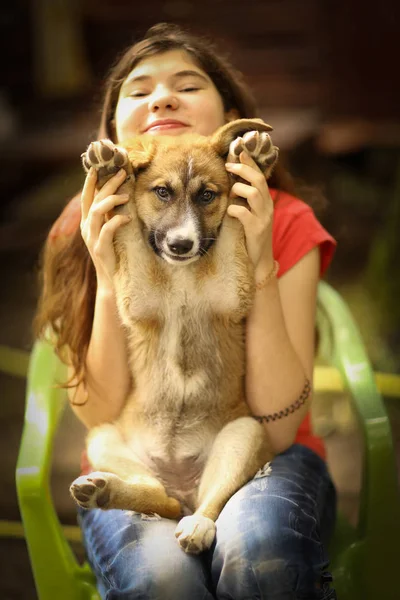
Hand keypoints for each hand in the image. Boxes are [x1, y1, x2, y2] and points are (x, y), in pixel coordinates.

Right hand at [80, 167, 130, 287]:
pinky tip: (128, 217)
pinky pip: (106, 230)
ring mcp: (92, 238)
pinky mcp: (100, 248)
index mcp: (87, 222)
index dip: (90, 182)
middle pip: (94, 200)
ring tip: (126, 195)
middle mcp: (87, 228)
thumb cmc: (114, 253)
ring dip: (112, 200)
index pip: (87, 197)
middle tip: (122, 174)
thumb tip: (118, 196)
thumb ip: (109, 216)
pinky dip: (117, 221)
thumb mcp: (109, 232)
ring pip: (97, 212)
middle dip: (108, 184)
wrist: (111, 278)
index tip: (98, 167)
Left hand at [225, 151, 273, 274]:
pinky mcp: (256, 230)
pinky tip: (229, 213)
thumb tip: (232, 182)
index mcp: (265, 201)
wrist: (257, 261)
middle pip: (259, 180)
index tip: (239, 150)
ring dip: (238, 190)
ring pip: (253, 193)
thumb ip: (244, 199)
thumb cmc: (249, 236)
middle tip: (228, 165)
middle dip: (243, 169)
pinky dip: (234, 210)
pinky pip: (244, 214)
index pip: (260, 175)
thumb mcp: (249, 214)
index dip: (250, 162)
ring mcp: (263, 218)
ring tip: (231, 194)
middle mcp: (267, 207)